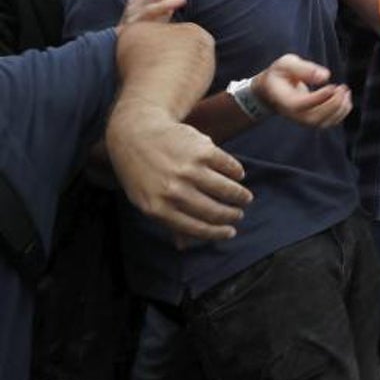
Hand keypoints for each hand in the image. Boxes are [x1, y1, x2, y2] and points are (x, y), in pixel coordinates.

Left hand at [107, 100, 248, 241]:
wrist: (135, 133)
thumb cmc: (141, 171)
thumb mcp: (146, 200)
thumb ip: (167, 221)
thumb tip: (184, 246)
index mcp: (158, 209)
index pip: (196, 228)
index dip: (218, 232)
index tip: (230, 231)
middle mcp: (174, 191)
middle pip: (214, 210)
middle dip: (231, 215)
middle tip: (238, 214)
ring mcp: (189, 169)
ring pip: (226, 189)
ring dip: (239, 196)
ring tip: (244, 197)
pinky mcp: (202, 150)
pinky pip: (228, 166)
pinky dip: (237, 172)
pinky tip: (238, 175)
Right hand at [252, 54, 352, 126]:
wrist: (274, 89)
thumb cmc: (281, 74)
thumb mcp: (287, 64)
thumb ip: (303, 68)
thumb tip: (325, 76)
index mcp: (283, 100)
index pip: (300, 105)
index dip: (318, 98)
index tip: (332, 86)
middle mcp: (293, 114)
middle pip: (314, 118)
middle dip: (332, 104)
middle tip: (342, 88)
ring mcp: (303, 120)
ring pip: (324, 123)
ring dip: (340, 108)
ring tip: (345, 90)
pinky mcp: (313, 120)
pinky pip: (330, 122)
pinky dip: (341, 112)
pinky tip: (346, 97)